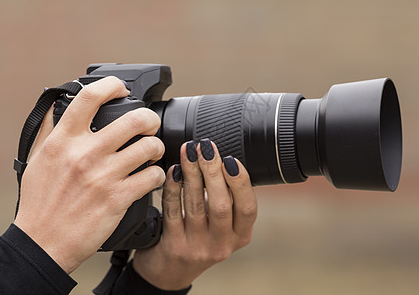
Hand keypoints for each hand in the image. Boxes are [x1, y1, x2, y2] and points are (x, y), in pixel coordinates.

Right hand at [14, 77, 165, 272]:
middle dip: (150, 119)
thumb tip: (56, 105)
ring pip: (149, 146)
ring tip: (153, 153)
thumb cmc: (40, 203)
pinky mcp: (118, 198)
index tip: (122, 90)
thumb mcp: (37, 160)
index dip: (112, 86)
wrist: (43, 243)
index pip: (90, 97)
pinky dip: (157, 175)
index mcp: (63, 140)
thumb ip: (50, 131)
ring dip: (157, 148)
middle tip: (150, 126)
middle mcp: (84, 154)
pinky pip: (152, 177)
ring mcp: (103, 176)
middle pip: (134, 119)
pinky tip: (151, 177)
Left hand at [133, 139, 257, 289]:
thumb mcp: (221, 224)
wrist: (171, 271)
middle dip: (213, 171)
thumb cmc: (199, 237)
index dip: (240, 182)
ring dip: (192, 174)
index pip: (248, 208)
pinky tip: (173, 172)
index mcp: (240, 235)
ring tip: (188, 152)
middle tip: (205, 147)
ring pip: (196, 205)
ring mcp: (198, 248)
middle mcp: (222, 244)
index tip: (230, 159)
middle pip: (221, 205)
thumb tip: (219, 158)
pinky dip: (173, 188)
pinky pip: (173, 211)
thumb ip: (226, 198)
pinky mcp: (175, 247)